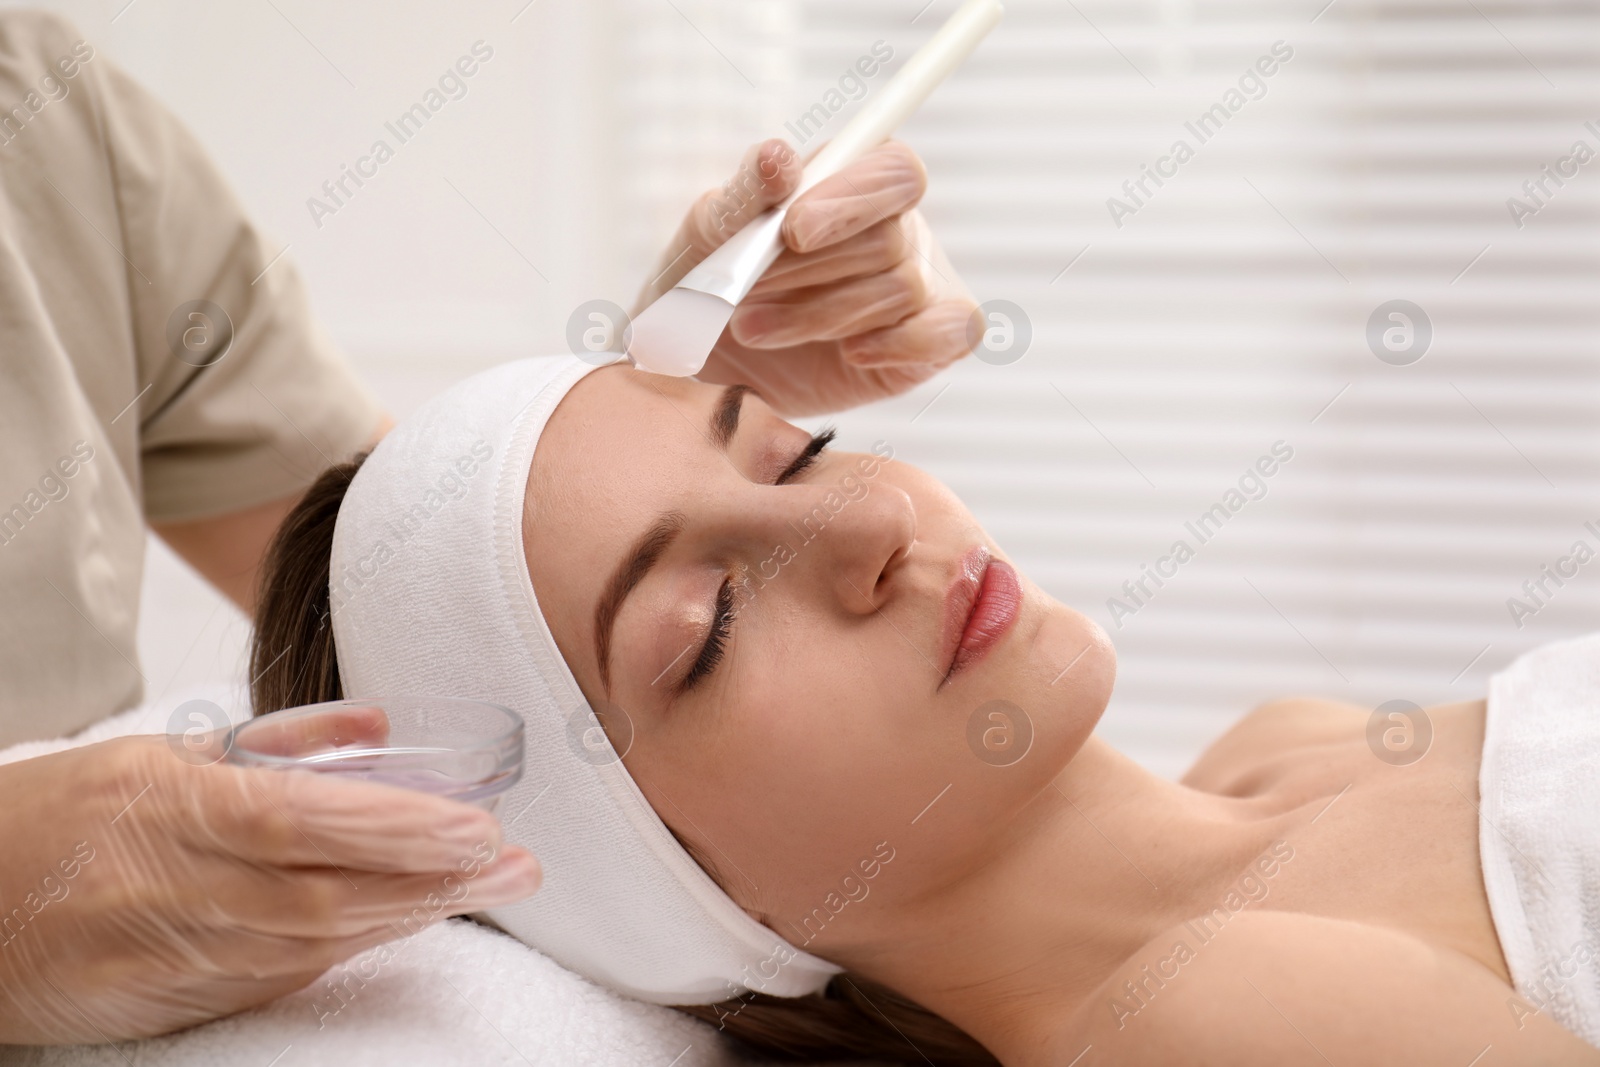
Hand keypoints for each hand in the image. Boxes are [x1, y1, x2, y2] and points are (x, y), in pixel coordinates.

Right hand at [0, 735, 541, 1042]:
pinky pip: (271, 980)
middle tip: (514, 866)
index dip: (392, 827)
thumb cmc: (63, 816)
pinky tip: (399, 924)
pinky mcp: (163, 1002)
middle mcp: (166, 881)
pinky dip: (343, 953)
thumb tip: (377, 728)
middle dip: (428, 881)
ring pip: (306, 946)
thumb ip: (271, 743)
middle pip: (319, 893)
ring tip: (481, 890)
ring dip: (403, 920)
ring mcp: (163, 951)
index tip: (476, 825)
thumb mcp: (155, 754)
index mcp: (164, 802)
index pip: (296, 818)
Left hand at [633, 139, 977, 416]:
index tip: (793, 232)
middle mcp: (897, 230)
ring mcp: (920, 288)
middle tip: (744, 291)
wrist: (703, 367)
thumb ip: (744, 197)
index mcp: (853, 184)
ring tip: (752, 328)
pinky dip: (902, 343)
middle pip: (890, 236)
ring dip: (820, 314)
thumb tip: (778, 158)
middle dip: (811, 270)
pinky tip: (851, 354)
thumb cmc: (708, 288)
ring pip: (901, 288)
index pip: (892, 169)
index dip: (851, 198)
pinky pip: (952, 333)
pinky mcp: (926, 346)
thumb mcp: (707, 239)